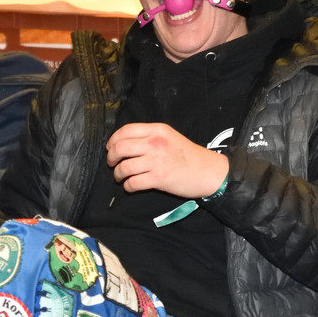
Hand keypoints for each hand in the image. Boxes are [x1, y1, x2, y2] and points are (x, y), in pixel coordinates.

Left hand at [106, 122, 228, 198]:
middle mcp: (155, 143)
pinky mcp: (158, 178)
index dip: (113, 140)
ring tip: (121, 177)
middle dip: (111, 158)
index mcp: (157, 130)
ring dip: (118, 174)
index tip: (110, 148)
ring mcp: (156, 161)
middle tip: (112, 164)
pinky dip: (128, 186)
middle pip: (120, 148)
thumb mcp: (169, 137)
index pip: (126, 130)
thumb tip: (125, 143)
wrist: (207, 171)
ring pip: (123, 167)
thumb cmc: (188, 155)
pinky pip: (133, 183)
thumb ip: (150, 137)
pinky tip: (130, 186)